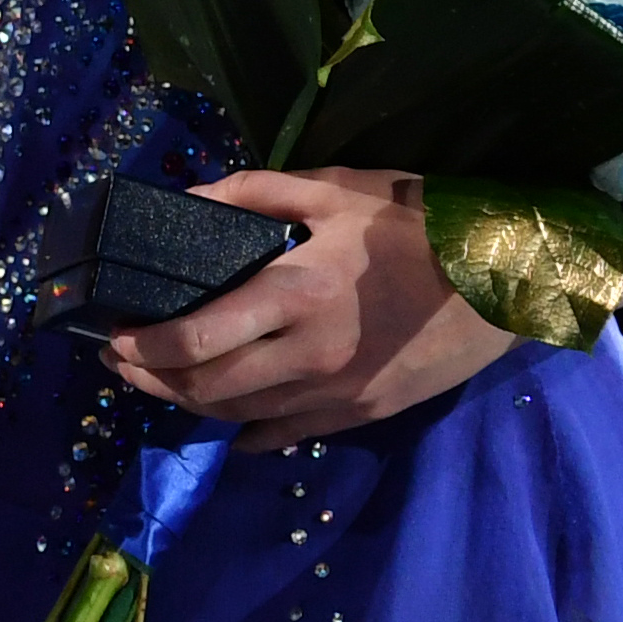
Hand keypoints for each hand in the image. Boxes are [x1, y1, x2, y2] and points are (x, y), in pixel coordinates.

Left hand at [96, 167, 518, 451]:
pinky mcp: (362, 413)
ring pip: (239, 415)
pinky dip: (246, 430)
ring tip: (160, 384)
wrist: (508, 281)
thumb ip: (255, 191)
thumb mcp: (336, 189)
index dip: (144, 346)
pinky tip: (228, 420)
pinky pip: (286, 433)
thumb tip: (188, 197)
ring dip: (189, 403)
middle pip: (207, 385)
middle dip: (152, 380)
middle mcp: (309, 354)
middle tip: (122, 364)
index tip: (114, 338)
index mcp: (295, 292)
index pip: (197, 336)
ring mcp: (336, 392)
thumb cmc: (419, 225)